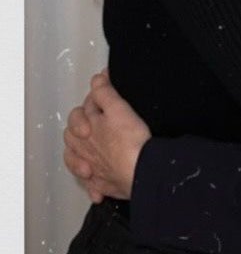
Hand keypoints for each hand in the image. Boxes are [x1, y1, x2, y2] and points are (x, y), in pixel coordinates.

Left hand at [63, 72, 150, 200]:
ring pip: (77, 160)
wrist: (141, 172)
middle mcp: (85, 149)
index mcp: (86, 129)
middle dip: (81, 126)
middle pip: (74, 135)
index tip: (108, 88)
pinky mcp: (102, 185)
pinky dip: (92, 181)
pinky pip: (91, 183)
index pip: (83, 109)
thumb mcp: (118, 108)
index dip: (95, 97)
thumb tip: (97, 78)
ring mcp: (92, 169)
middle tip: (97, 118)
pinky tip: (98, 178)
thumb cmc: (130, 141)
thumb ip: (105, 92)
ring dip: (79, 154)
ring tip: (88, 149)